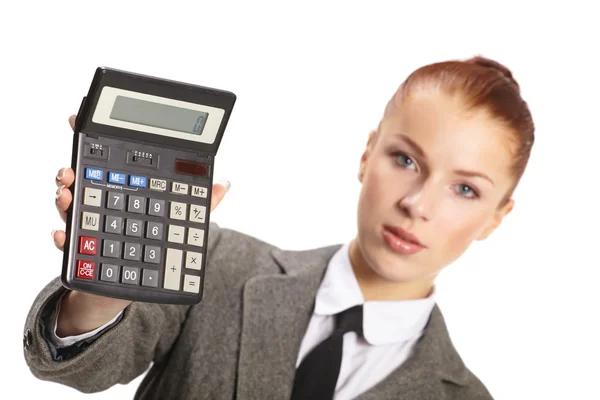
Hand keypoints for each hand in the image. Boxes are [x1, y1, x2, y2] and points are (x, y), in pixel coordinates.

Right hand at [51, 114, 230, 335]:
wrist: (129, 284)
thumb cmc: (153, 246)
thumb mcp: (179, 223)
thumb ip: (199, 204)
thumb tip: (224, 184)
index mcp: (120, 190)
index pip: (103, 161)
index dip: (88, 139)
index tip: (76, 121)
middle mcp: (100, 205)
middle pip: (80, 182)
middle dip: (69, 172)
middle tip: (69, 170)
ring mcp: (88, 227)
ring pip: (71, 208)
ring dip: (63, 200)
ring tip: (65, 197)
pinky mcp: (83, 253)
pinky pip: (69, 244)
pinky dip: (62, 238)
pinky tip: (62, 235)